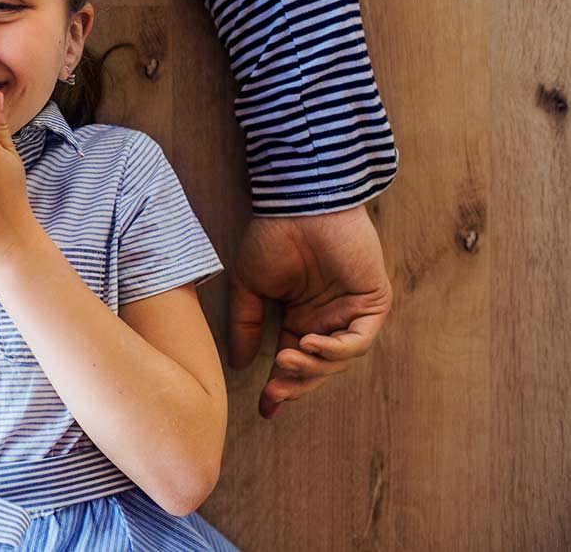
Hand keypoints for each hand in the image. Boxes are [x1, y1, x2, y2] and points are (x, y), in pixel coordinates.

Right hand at [227, 205, 392, 417]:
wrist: (297, 205)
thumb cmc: (272, 237)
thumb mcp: (249, 287)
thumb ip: (248, 325)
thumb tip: (241, 363)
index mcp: (301, 317)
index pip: (295, 362)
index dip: (281, 387)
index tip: (265, 408)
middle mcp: (328, 319)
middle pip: (319, 368)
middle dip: (297, 384)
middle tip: (275, 391)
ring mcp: (352, 311)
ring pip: (341, 359)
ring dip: (315, 367)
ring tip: (288, 360)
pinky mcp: (372, 301)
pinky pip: (361, 339)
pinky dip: (338, 349)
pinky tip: (312, 344)